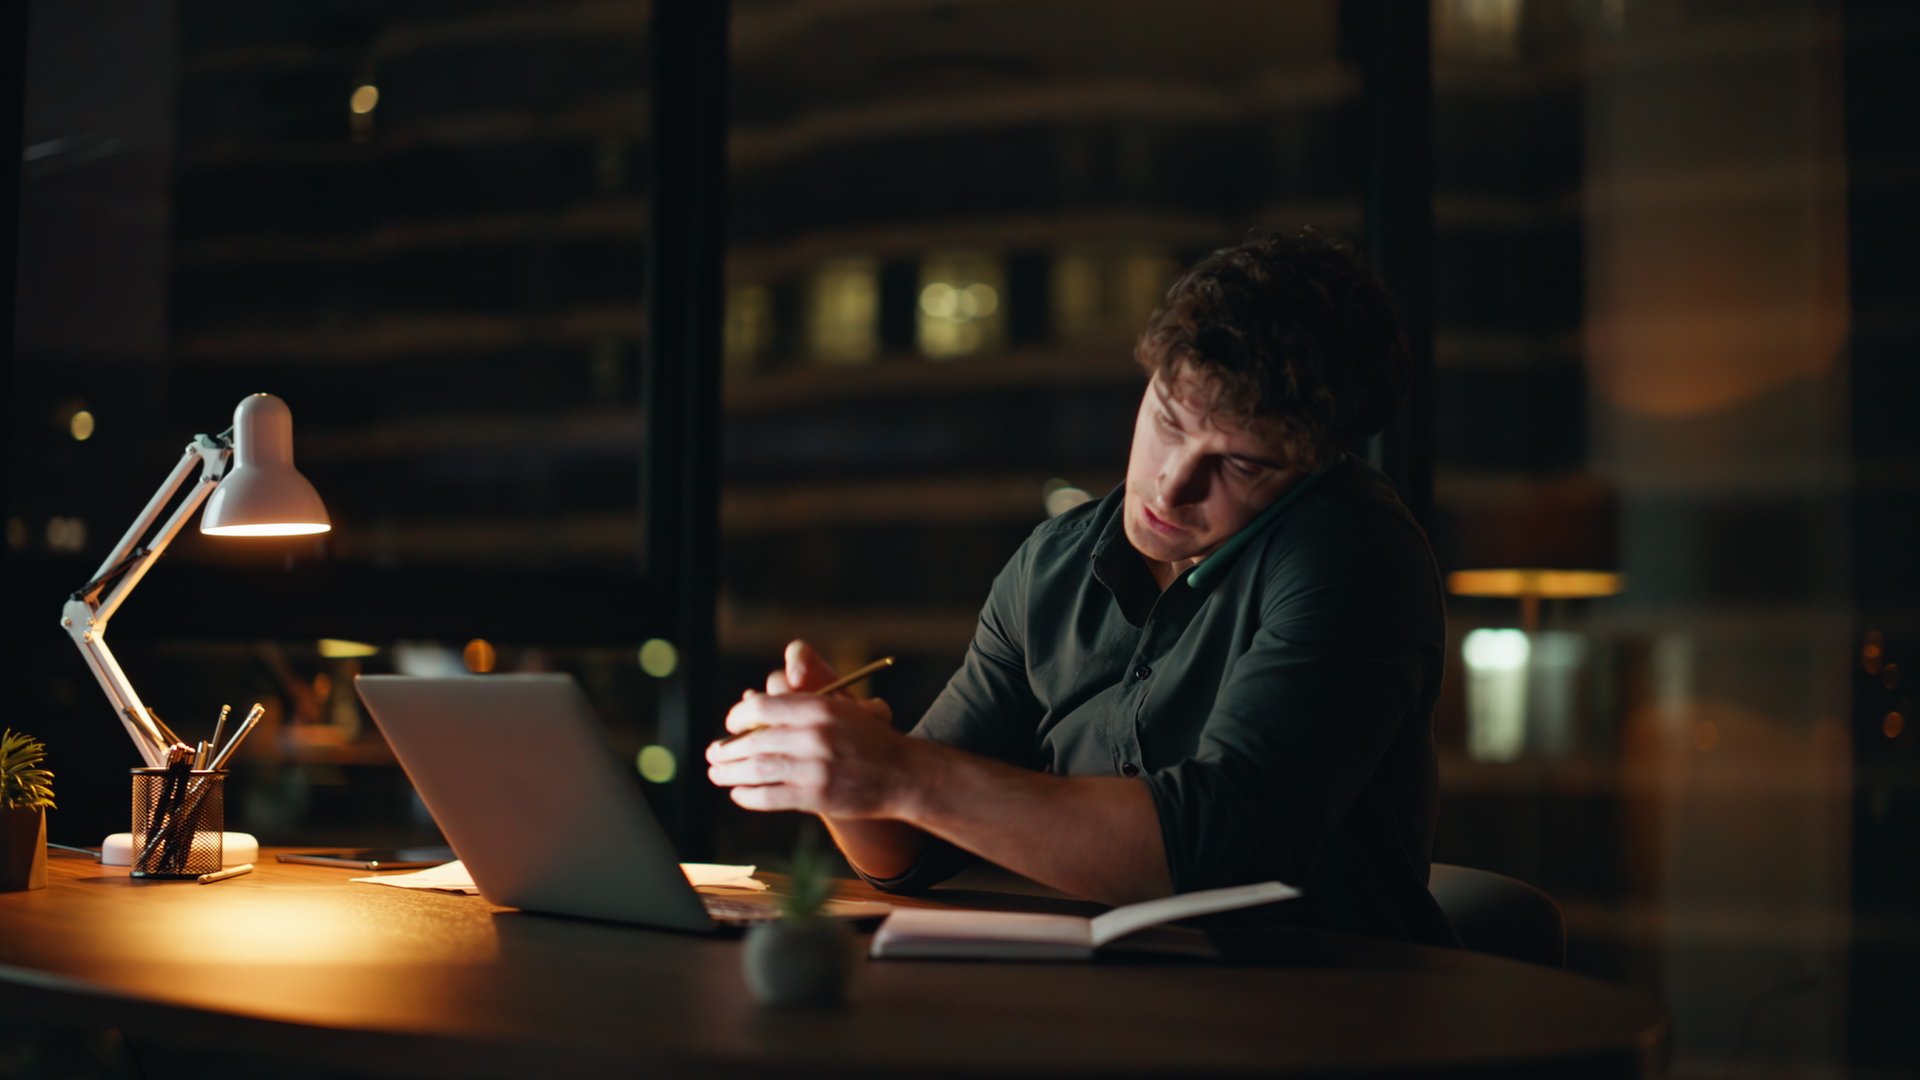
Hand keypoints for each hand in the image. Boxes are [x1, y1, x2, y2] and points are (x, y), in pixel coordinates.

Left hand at [707, 640, 908, 817]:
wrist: (903, 774)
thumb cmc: (867, 739)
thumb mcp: (841, 708)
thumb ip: (799, 704)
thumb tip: (749, 702)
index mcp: (820, 708)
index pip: (763, 707)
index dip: (738, 716)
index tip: (731, 724)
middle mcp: (815, 735)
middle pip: (754, 740)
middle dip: (727, 749)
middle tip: (713, 754)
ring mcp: (815, 768)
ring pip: (757, 769)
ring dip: (730, 773)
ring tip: (716, 774)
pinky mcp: (817, 796)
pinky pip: (771, 796)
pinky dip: (748, 796)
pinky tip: (739, 794)